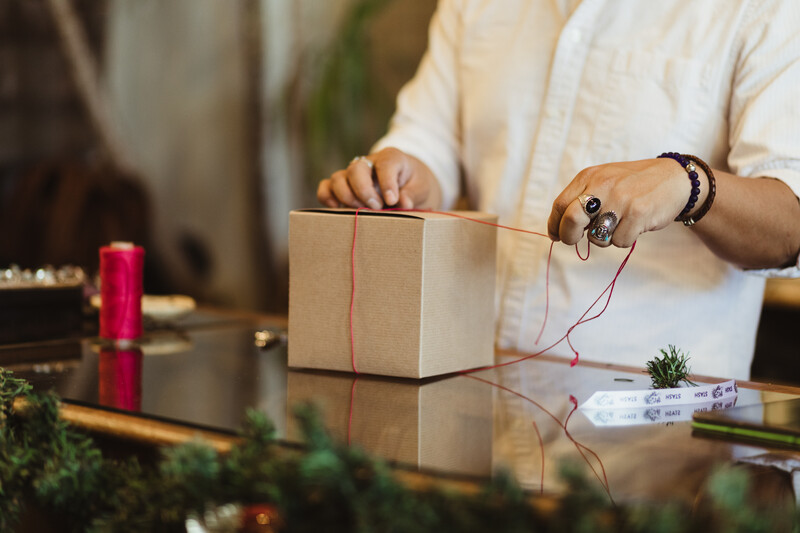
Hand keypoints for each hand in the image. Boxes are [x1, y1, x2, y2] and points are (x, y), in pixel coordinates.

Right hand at [317, 147, 441, 209]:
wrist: (409, 183)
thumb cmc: (415, 184)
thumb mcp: (421, 187)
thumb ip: (413, 193)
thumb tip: (404, 203)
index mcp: (391, 158)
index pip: (385, 164)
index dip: (387, 183)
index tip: (392, 201)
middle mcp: (368, 163)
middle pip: (356, 169)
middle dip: (363, 190)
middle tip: (376, 207)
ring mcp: (353, 174)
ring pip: (338, 178)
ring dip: (346, 196)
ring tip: (360, 211)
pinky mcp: (343, 186)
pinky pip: (326, 188)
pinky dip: (327, 198)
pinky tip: (337, 209)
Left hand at [547, 159, 707, 247]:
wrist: (674, 178)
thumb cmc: (632, 183)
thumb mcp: (603, 180)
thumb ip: (581, 199)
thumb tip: (558, 230)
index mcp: (590, 176)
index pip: (560, 204)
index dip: (555, 224)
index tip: (557, 235)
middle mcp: (603, 186)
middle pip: (572, 219)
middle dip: (569, 236)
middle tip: (574, 240)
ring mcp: (621, 199)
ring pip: (597, 236)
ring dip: (603, 238)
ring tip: (616, 225)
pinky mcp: (639, 214)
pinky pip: (619, 242)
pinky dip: (624, 239)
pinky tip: (633, 226)